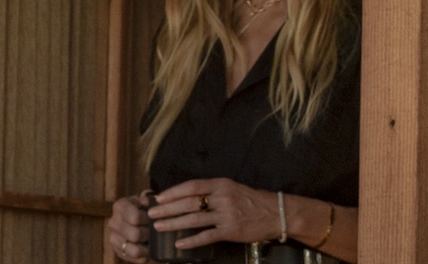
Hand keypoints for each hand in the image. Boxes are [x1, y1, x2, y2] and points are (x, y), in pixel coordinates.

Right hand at [107, 191, 152, 262]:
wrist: (138, 222)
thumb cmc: (144, 209)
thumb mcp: (146, 200)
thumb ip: (148, 198)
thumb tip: (147, 200)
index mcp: (119, 206)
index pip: (134, 217)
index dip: (147, 220)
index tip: (153, 218)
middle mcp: (113, 222)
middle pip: (135, 235)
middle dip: (148, 234)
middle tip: (154, 231)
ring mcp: (114, 239)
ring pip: (134, 250)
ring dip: (147, 247)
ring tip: (151, 242)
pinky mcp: (118, 252)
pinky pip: (135, 259)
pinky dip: (145, 256)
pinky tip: (147, 249)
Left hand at [149, 177, 277, 248]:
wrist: (275, 213)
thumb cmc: (250, 199)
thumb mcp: (230, 187)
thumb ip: (210, 190)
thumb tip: (185, 195)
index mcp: (219, 184)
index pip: (191, 186)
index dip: (172, 193)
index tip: (158, 199)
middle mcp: (222, 198)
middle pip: (189, 203)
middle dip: (167, 209)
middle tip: (151, 215)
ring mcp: (226, 215)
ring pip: (194, 220)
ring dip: (174, 224)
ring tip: (159, 227)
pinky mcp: (231, 231)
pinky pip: (207, 236)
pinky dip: (192, 240)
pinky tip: (179, 243)